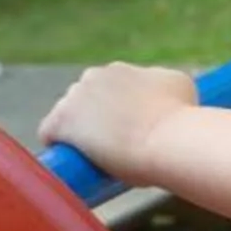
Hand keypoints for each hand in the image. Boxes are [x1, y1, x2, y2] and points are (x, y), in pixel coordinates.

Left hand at [40, 63, 196, 181]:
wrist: (166, 138)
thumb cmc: (180, 118)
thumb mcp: (180, 86)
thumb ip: (163, 85)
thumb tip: (164, 93)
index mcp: (119, 69)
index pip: (107, 90)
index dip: (114, 114)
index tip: (125, 132)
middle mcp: (93, 75)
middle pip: (85, 102)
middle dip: (95, 121)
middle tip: (113, 148)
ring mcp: (74, 97)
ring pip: (68, 116)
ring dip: (77, 134)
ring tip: (93, 158)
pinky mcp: (60, 121)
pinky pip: (49, 133)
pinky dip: (57, 146)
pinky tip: (70, 160)